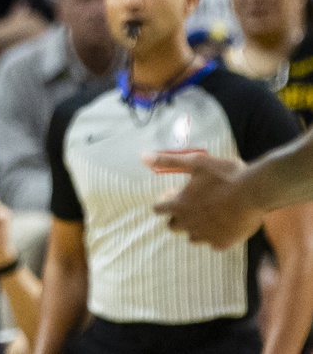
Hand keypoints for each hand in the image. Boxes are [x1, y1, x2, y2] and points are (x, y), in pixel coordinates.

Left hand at [145, 151, 261, 247]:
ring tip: (210, 213)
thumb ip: (168, 161)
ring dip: (196, 227)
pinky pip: (213, 243)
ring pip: (192, 237)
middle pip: (173, 225)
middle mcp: (189, 223)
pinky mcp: (224, 243)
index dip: (166, 200)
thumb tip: (144, 157)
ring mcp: (207, 235)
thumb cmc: (225, 174)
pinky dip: (216, 235)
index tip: (177, 192)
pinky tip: (225, 222)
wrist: (256, 190)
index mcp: (179, 205)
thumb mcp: (195, 162)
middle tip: (194, 203)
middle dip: (179, 215)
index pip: (158, 209)